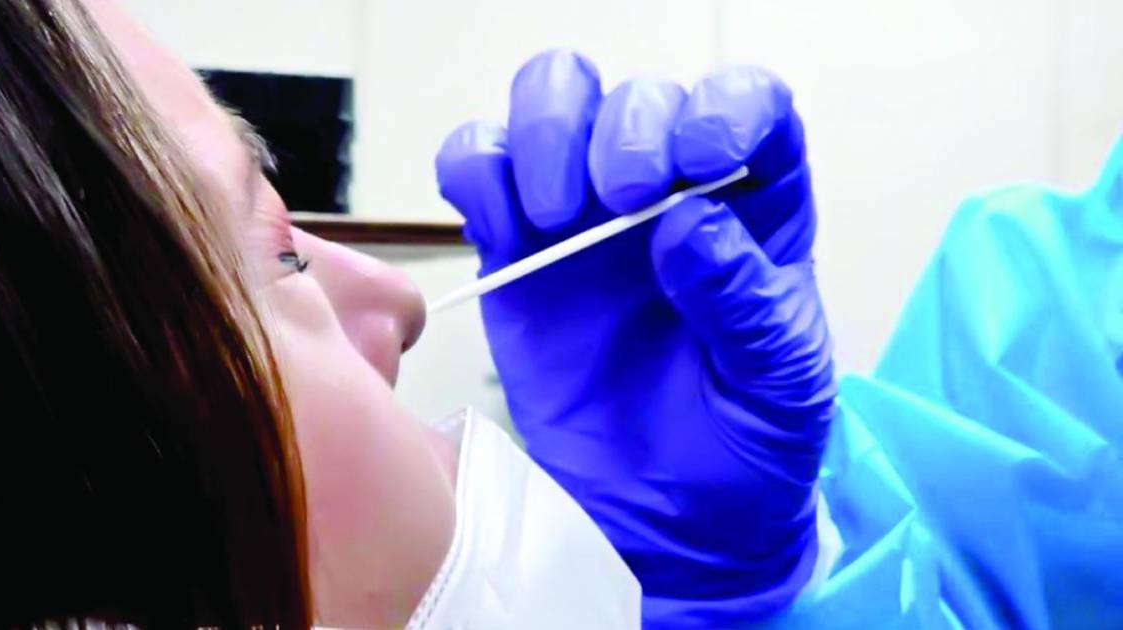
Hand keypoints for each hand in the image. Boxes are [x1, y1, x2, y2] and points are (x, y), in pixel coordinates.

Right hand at [435, 50, 835, 626]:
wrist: (667, 524)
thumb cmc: (743, 448)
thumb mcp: (777, 385)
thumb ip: (746, 304)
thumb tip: (692, 224)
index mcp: (755, 212)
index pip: (749, 108)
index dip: (724, 108)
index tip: (701, 158)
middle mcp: (668, 197)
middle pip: (637, 100)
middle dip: (622, 128)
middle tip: (619, 198)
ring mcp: (585, 221)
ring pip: (553, 104)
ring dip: (544, 135)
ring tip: (551, 216)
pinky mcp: (516, 255)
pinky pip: (481, 172)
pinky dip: (475, 171)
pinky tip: (495, 222)